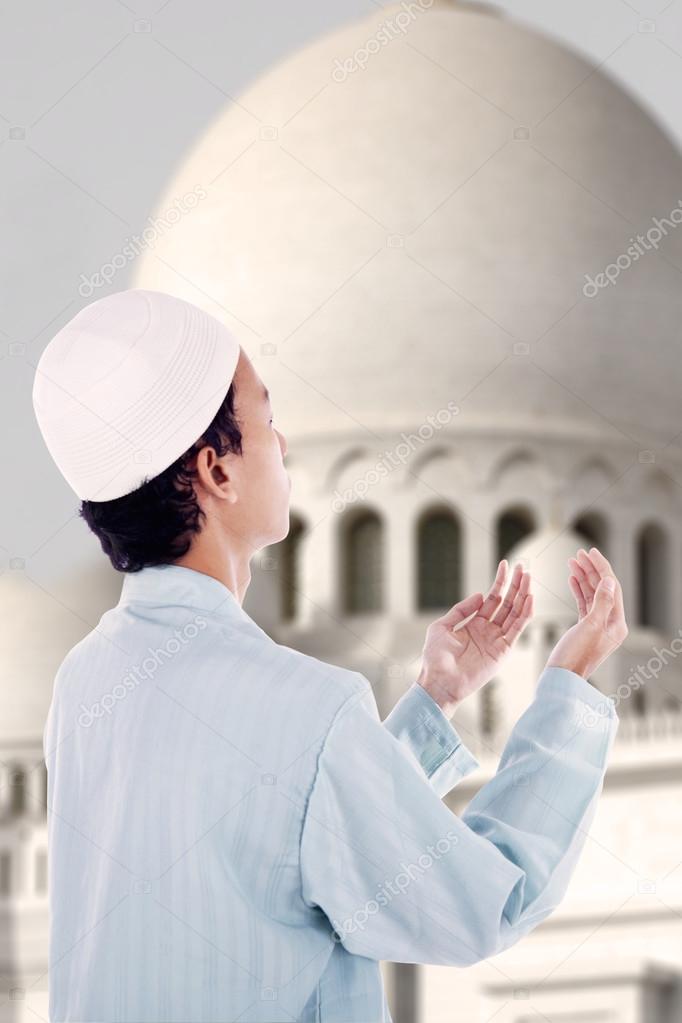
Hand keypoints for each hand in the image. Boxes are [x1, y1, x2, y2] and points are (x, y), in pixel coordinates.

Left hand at [417, 560, 532, 718]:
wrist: (439, 681)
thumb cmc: (436, 657)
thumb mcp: (442, 626)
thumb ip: (461, 609)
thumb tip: (481, 594)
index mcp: (474, 623)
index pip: (492, 598)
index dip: (500, 582)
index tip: (505, 565)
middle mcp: (488, 630)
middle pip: (507, 603)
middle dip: (516, 585)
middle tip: (524, 567)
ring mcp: (497, 640)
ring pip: (515, 613)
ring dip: (523, 595)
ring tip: (529, 578)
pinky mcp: (503, 651)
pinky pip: (517, 630)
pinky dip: (525, 615)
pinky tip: (529, 599)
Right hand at [546, 547, 627, 678]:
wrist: (562, 678)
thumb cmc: (575, 656)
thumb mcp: (590, 626)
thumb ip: (601, 602)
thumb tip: (609, 581)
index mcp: (616, 623)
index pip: (611, 587)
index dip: (601, 567)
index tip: (590, 552)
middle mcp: (610, 623)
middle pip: (602, 588)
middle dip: (591, 569)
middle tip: (579, 553)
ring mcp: (597, 626)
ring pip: (592, 594)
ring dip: (583, 577)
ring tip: (572, 561)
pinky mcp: (584, 629)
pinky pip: (584, 604)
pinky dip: (577, 590)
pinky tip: (571, 579)